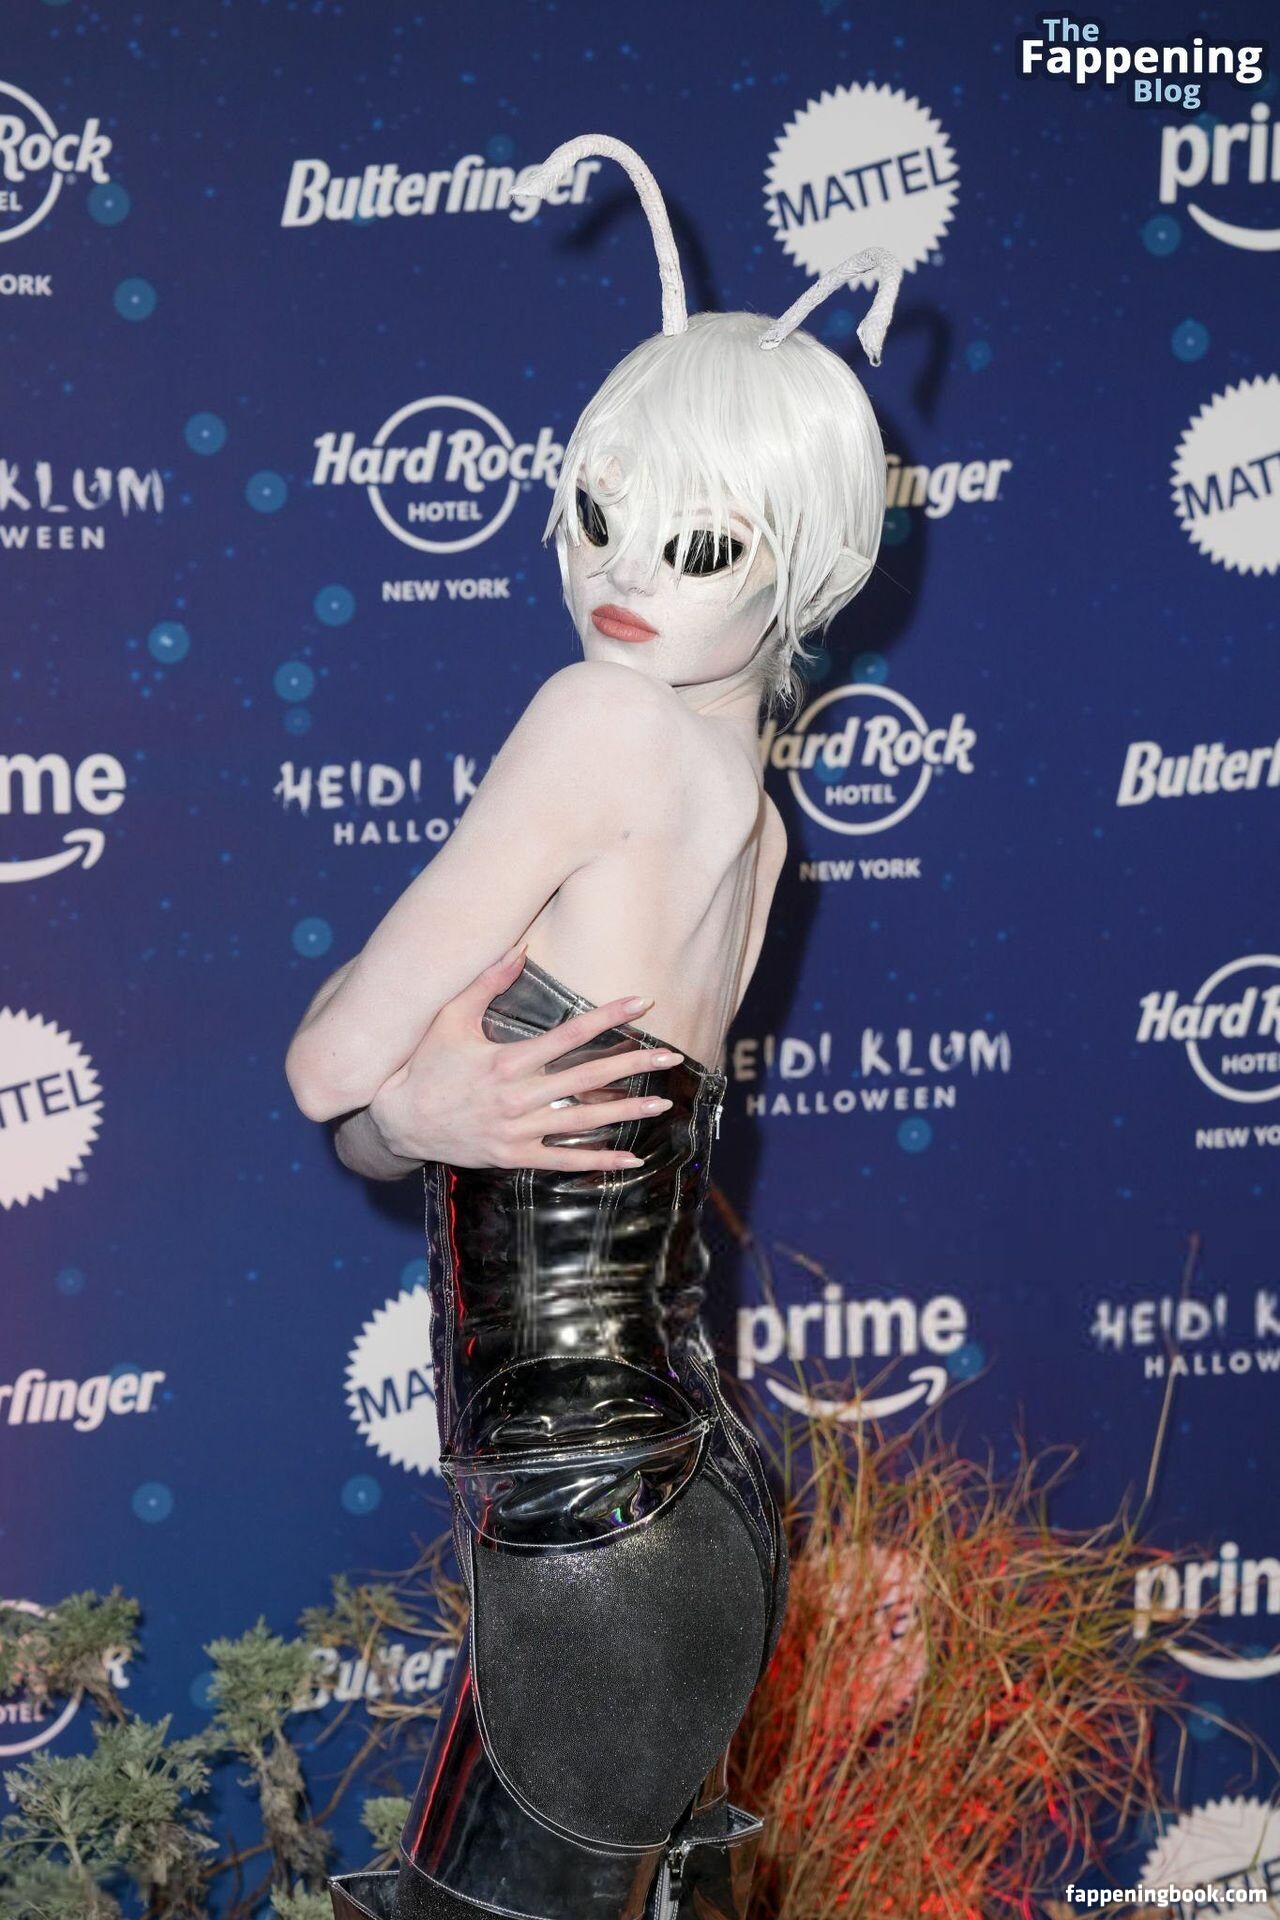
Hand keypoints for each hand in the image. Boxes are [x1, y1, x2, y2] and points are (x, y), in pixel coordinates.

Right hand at [366, 944, 684, 1171]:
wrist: (397, 1122)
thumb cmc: (424, 1065)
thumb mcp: (448, 1018)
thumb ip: (485, 981)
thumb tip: (520, 945)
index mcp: (505, 1060)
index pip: (568, 1034)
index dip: (608, 1017)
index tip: (642, 1003)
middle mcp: (516, 1096)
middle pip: (586, 1078)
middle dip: (632, 1065)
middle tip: (671, 1056)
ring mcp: (517, 1130)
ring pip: (582, 1121)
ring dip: (625, 1112)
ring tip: (662, 1104)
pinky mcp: (513, 1156)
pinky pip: (563, 1162)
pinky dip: (598, 1162)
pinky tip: (631, 1160)